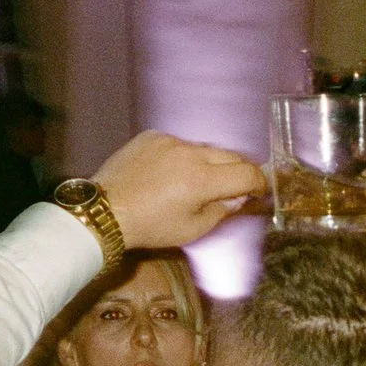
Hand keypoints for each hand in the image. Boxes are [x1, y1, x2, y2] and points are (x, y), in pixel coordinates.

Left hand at [89, 131, 262, 249]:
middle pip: (231, 156)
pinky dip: (184, 156)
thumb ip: (223, 210)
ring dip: (211, 163)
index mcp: (202, 180)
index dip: (259, 183)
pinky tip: (172, 173)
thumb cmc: (150, 226)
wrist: (105, 211)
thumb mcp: (193, 229)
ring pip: (205, 148)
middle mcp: (189, 153)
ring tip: (200, 182)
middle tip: (236, 187)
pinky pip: (179, 143)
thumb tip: (239, 198)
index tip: (259, 191)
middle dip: (239, 171)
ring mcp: (170, 141)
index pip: (247, 173)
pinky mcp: (152, 136)